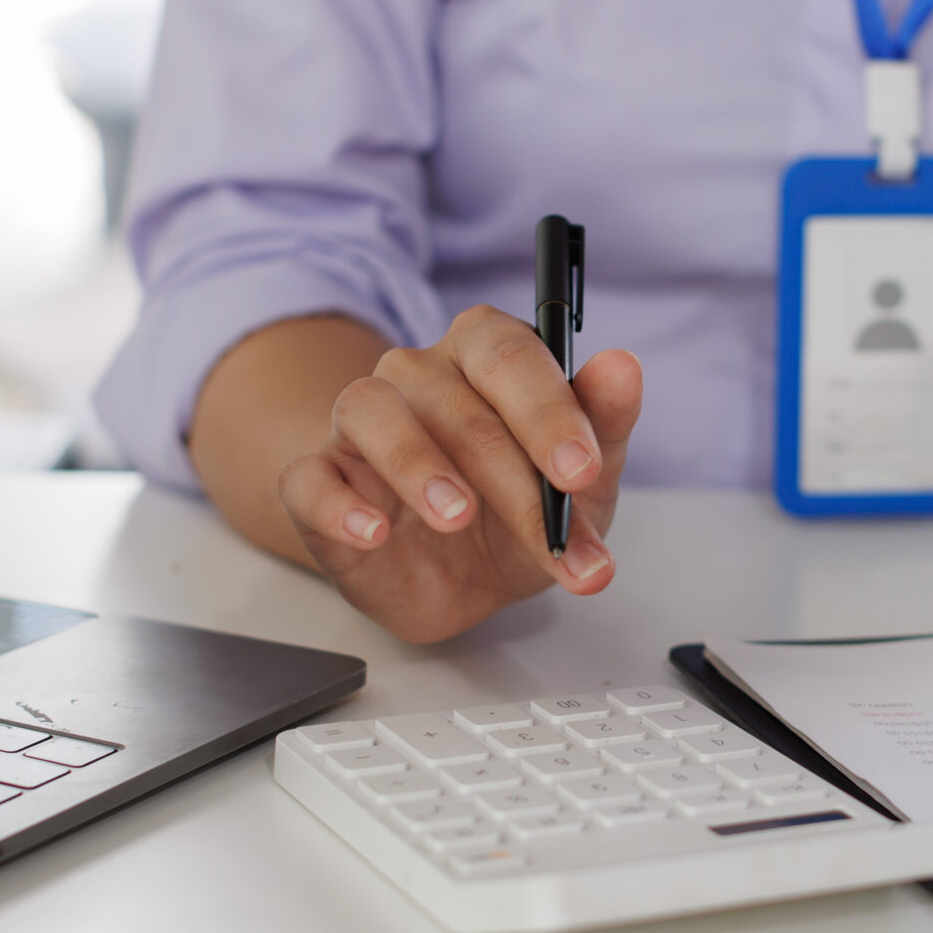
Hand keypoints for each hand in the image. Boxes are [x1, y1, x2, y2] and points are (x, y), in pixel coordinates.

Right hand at [276, 306, 642, 644]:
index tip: (582, 471)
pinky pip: (309, 477)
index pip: (510, 353)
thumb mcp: (581, 482)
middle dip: (512, 476)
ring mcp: (360, 423)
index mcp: (486, 353)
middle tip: (547, 529)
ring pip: (371, 411)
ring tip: (457, 518)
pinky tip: (375, 532)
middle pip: (456, 401)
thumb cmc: (518, 510)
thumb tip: (623, 365)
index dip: (549, 410)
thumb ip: (604, 424)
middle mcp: (418, 373)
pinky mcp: (318, 479)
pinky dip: (337, 505)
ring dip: (416, 465)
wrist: (460, 578)